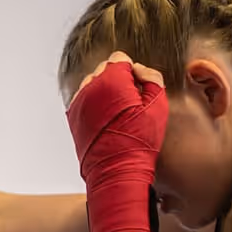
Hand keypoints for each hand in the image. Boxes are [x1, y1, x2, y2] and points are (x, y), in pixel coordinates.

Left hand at [67, 51, 167, 231]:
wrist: (116, 171)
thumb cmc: (140, 141)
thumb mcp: (158, 105)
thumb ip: (152, 78)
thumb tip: (139, 70)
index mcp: (111, 80)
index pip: (119, 59)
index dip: (133, 71)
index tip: (139, 89)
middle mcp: (90, 87)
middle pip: (104, 69)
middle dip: (118, 79)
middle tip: (131, 102)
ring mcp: (78, 102)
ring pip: (92, 84)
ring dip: (105, 91)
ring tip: (119, 112)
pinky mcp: (73, 117)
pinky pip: (84, 100)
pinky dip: (94, 104)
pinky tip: (107, 120)